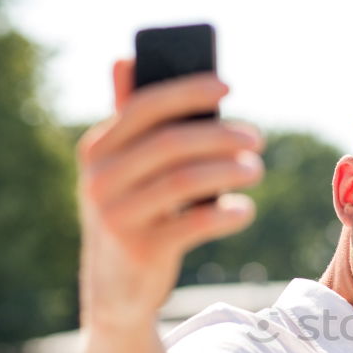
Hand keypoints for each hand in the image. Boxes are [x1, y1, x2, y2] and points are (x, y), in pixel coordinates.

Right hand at [76, 59, 264, 330]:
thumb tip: (125, 59)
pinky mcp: (141, 250)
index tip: (227, 86)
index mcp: (97, 150)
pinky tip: (244, 210)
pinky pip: (194, 224)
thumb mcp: (121, 172)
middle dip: (221, 136)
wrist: (116, 292)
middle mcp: (100, 180)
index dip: (188, 92)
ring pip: (185, 181)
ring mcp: (118, 217)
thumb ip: (128, 122)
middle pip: (171, 143)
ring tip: (256, 169)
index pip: (145, 107)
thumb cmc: (131, 218)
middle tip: (256, 139)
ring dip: (229, 171)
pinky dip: (225, 214)